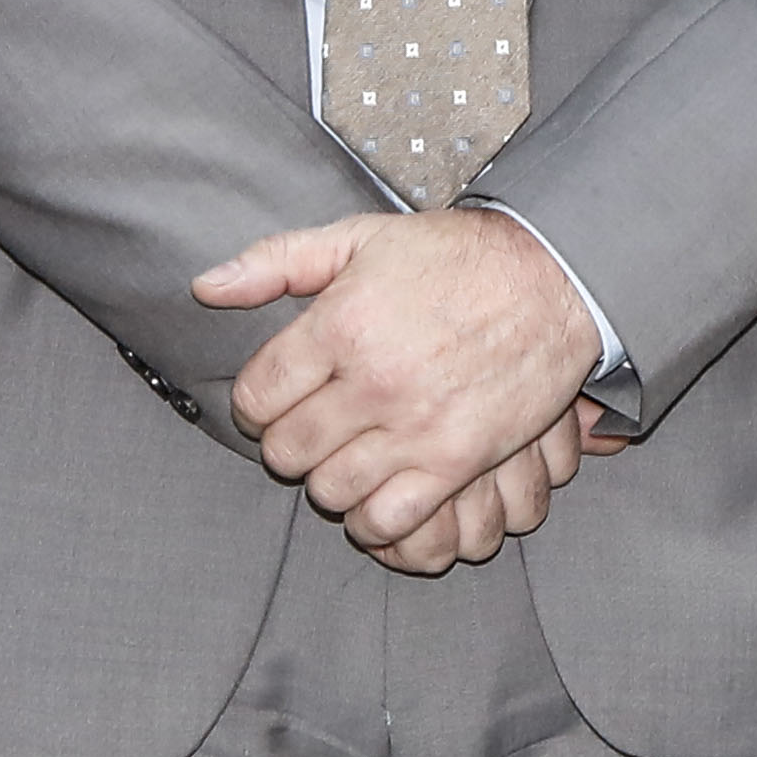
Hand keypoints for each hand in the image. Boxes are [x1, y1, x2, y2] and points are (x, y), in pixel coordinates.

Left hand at [188, 207, 603, 559]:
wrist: (552, 277)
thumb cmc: (453, 257)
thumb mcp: (360, 237)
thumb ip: (276, 261)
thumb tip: (204, 287)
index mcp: (341, 322)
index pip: (256, 395)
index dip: (254, 404)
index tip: (272, 401)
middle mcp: (372, 380)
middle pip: (287, 450)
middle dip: (287, 444)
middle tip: (308, 430)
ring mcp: (416, 426)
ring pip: (330, 490)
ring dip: (327, 480)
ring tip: (343, 458)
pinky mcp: (457, 460)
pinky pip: (390, 518)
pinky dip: (372, 519)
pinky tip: (375, 495)